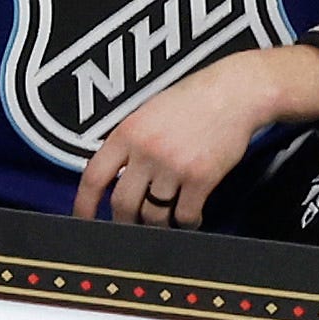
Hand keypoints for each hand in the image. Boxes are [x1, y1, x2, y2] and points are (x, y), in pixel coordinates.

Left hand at [73, 43, 318, 224]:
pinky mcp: (201, 178)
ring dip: (158, 223)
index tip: (83, 222)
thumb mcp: (147, 113)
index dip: (83, 206)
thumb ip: (128, 144)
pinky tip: (191, 217)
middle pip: (122, 204)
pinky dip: (186, 223)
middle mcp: (146, 150)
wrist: (235, 92)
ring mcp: (173, 166)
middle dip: (124, 222)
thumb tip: (111, 180)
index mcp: (127, 133)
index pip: (93, 177)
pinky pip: (185, 216)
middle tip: (132, 226)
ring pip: (153, 215)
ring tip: (167, 218)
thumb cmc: (192, 102)